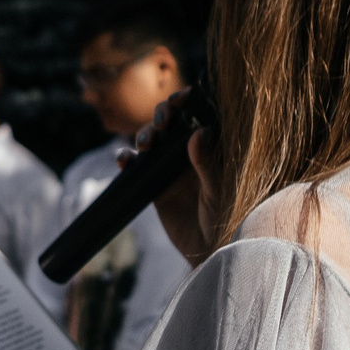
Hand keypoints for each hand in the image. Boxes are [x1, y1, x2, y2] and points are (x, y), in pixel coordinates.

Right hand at [126, 90, 211, 263]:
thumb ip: (208, 163)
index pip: (197, 116)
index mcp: (210, 148)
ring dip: (143, 135)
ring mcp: (170, 169)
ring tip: (145, 144)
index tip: (179, 98)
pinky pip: (136, 168)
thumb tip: (199, 132)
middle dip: (162, 115)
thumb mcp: (218, 190)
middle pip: (171, 123)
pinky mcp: (153, 186)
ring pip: (151, 141)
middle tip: (161, 122)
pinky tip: (124, 160)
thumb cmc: (225, 219)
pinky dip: (127, 160)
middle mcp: (189, 154)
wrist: (209, 250)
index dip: (186, 103)